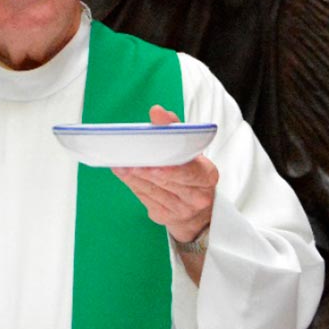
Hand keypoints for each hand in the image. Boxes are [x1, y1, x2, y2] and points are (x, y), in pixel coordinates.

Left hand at [111, 105, 217, 242]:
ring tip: (121, 165)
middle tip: (131, 162)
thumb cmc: (190, 171)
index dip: (172, 170)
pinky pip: (146, 200)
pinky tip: (123, 174)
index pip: (191, 172)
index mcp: (207, 175)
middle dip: (148, 173)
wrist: (196, 210)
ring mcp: (182, 209)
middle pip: (169, 183)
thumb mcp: (189, 150)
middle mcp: (197, 195)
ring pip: (154, 192)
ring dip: (135, 178)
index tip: (155, 164)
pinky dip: (133, 185)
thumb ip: (174, 128)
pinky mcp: (165, 217)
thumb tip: (157, 112)